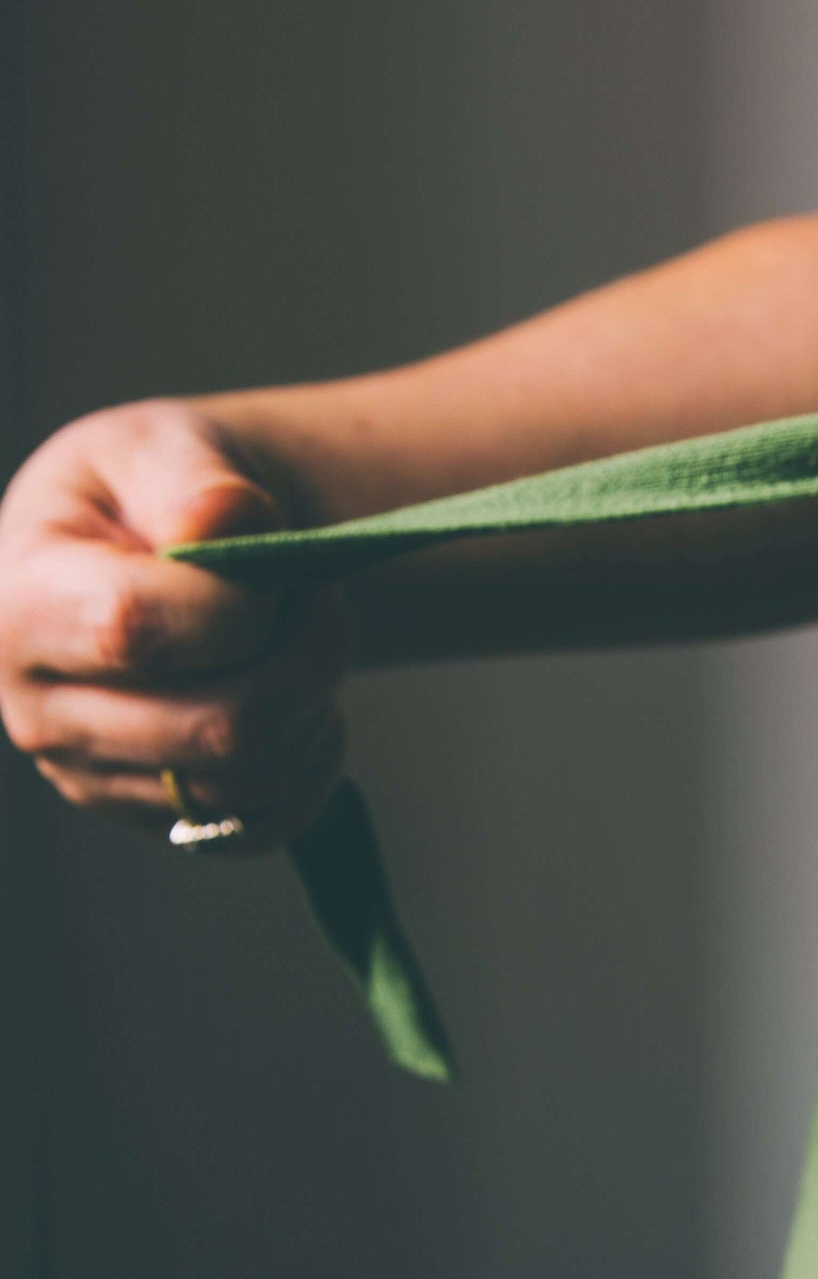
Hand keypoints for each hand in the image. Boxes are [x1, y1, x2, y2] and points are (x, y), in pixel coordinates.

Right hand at [0, 399, 350, 847]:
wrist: (148, 545)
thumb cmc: (149, 492)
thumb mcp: (161, 449)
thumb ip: (195, 481)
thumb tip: (222, 524)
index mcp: (21, 605)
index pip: (137, 631)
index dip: (238, 605)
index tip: (272, 567)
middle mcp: (38, 707)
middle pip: (213, 728)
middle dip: (308, 662)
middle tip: (325, 605)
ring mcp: (89, 773)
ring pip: (244, 785)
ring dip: (314, 713)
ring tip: (314, 648)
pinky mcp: (144, 814)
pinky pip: (256, 828)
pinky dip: (312, 774)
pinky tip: (311, 710)